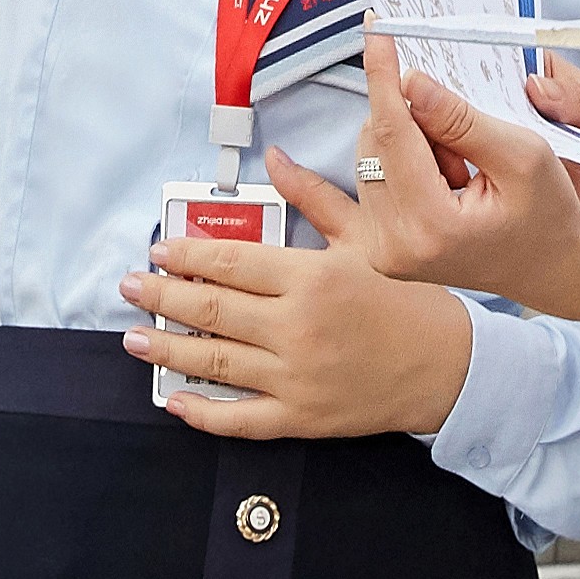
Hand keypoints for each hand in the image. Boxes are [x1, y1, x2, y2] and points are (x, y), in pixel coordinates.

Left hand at [124, 154, 480, 437]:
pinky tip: (176, 399)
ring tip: (135, 338)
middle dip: (161, 297)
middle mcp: (297, 328)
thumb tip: (275, 161)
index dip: (186, 255)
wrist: (450, 366)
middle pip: (210, 310)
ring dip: (167, 349)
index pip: (230, 262)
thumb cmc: (410, 298)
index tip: (159, 251)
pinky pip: (239, 417)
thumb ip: (315, 198)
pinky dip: (202, 412)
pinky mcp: (301, 416)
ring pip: (214, 362)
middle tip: (129, 288)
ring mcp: (296, 377)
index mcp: (312, 278)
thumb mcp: (367, 238)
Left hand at [340, 41, 579, 314]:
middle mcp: (394, 247)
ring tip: (460, 169)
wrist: (553, 268)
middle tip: (465, 137)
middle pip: (374, 142)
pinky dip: (406, 164)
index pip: (392, 133)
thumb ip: (462, 118)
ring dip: (410, 143)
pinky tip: (445, 180)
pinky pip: (374, 178)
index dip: (383, 76)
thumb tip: (410, 81)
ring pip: (370, 156)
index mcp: (432, 227)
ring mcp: (383, 253)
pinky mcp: (381, 250)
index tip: (374, 29)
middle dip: (412, 119)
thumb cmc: (549, 213)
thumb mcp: (522, 154)